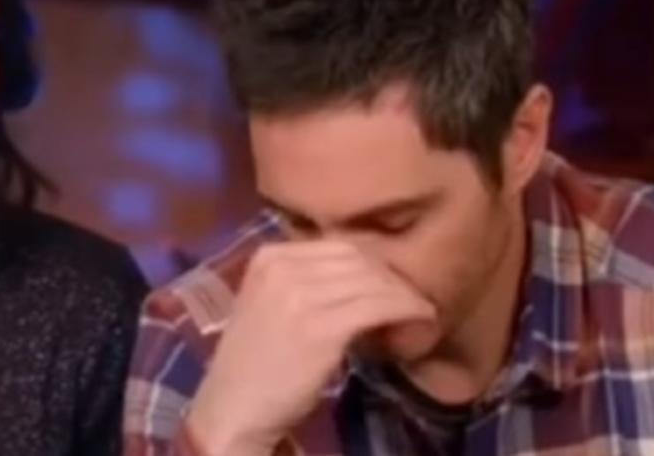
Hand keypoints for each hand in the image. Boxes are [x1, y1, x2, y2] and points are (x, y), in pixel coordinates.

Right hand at [186, 240, 436, 454]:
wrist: (234, 408)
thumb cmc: (255, 363)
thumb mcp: (270, 304)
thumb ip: (304, 282)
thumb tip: (364, 276)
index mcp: (268, 256)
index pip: (338, 245)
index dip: (374, 262)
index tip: (393, 282)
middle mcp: (282, 268)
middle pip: (358, 258)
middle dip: (392, 276)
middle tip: (412, 297)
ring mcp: (299, 295)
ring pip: (373, 280)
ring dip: (405, 294)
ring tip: (420, 310)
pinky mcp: (321, 327)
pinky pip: (378, 306)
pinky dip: (406, 310)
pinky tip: (419, 320)